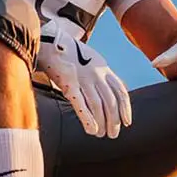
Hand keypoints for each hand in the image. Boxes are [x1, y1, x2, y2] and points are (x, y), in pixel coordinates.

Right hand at [34, 18, 131, 138]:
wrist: (50, 41)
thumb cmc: (69, 54)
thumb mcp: (91, 61)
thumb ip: (100, 75)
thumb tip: (106, 94)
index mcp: (103, 68)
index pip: (120, 91)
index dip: (125, 108)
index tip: (127, 122)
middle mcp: (96, 73)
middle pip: (110, 101)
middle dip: (113, 120)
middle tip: (112, 134)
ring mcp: (83, 77)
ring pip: (97, 104)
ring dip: (101, 122)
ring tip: (101, 135)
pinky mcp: (68, 82)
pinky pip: (80, 102)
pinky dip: (87, 118)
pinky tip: (91, 130)